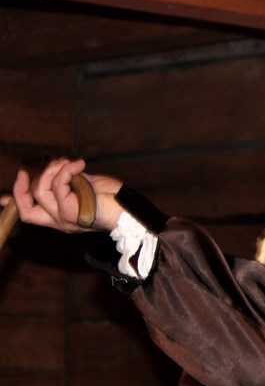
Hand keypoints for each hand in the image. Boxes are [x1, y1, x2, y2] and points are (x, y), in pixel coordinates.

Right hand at [2, 158, 124, 232]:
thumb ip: (68, 181)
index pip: (30, 214)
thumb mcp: (86, 186)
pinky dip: (67, 169)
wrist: (131, 211)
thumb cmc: (114, 198)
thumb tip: (56, 169)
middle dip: (28, 183)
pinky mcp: (70, 211)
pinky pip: (57, 184)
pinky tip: (80, 164)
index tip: (1, 199)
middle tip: (51, 165)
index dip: (14, 203)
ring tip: (73, 164)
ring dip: (55, 169)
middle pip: (26, 206)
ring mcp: (63, 218)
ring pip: (40, 189)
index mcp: (60, 216)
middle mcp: (59, 221)